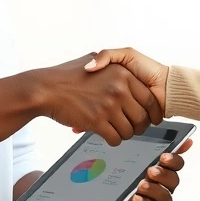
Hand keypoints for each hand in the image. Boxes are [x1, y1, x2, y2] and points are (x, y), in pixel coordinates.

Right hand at [30, 54, 163, 145]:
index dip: (152, 113)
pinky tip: (107, 135)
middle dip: (138, 127)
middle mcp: (119, 89)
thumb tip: (123, 70)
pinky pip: (115, 138)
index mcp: (122, 74)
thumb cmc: (67, 76)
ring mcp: (108, 106)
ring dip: (124, 134)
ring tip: (116, 130)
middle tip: (132, 128)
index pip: (149, 99)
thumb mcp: (92, 60)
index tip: (151, 119)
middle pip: (142, 118)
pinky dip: (113, 140)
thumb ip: (110, 64)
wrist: (46, 88)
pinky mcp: (96, 121)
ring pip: (129, 131)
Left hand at [104, 139, 191, 200]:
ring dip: (155, 190)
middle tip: (151, 170)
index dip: (174, 159)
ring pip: (166, 197)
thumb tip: (142, 130)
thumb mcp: (122, 163)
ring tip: (141, 185)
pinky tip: (136, 199)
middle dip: (164, 174)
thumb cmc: (115, 182)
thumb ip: (134, 150)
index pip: (175, 163)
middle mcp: (161, 186)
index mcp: (158, 171)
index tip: (164, 156)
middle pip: (173, 180)